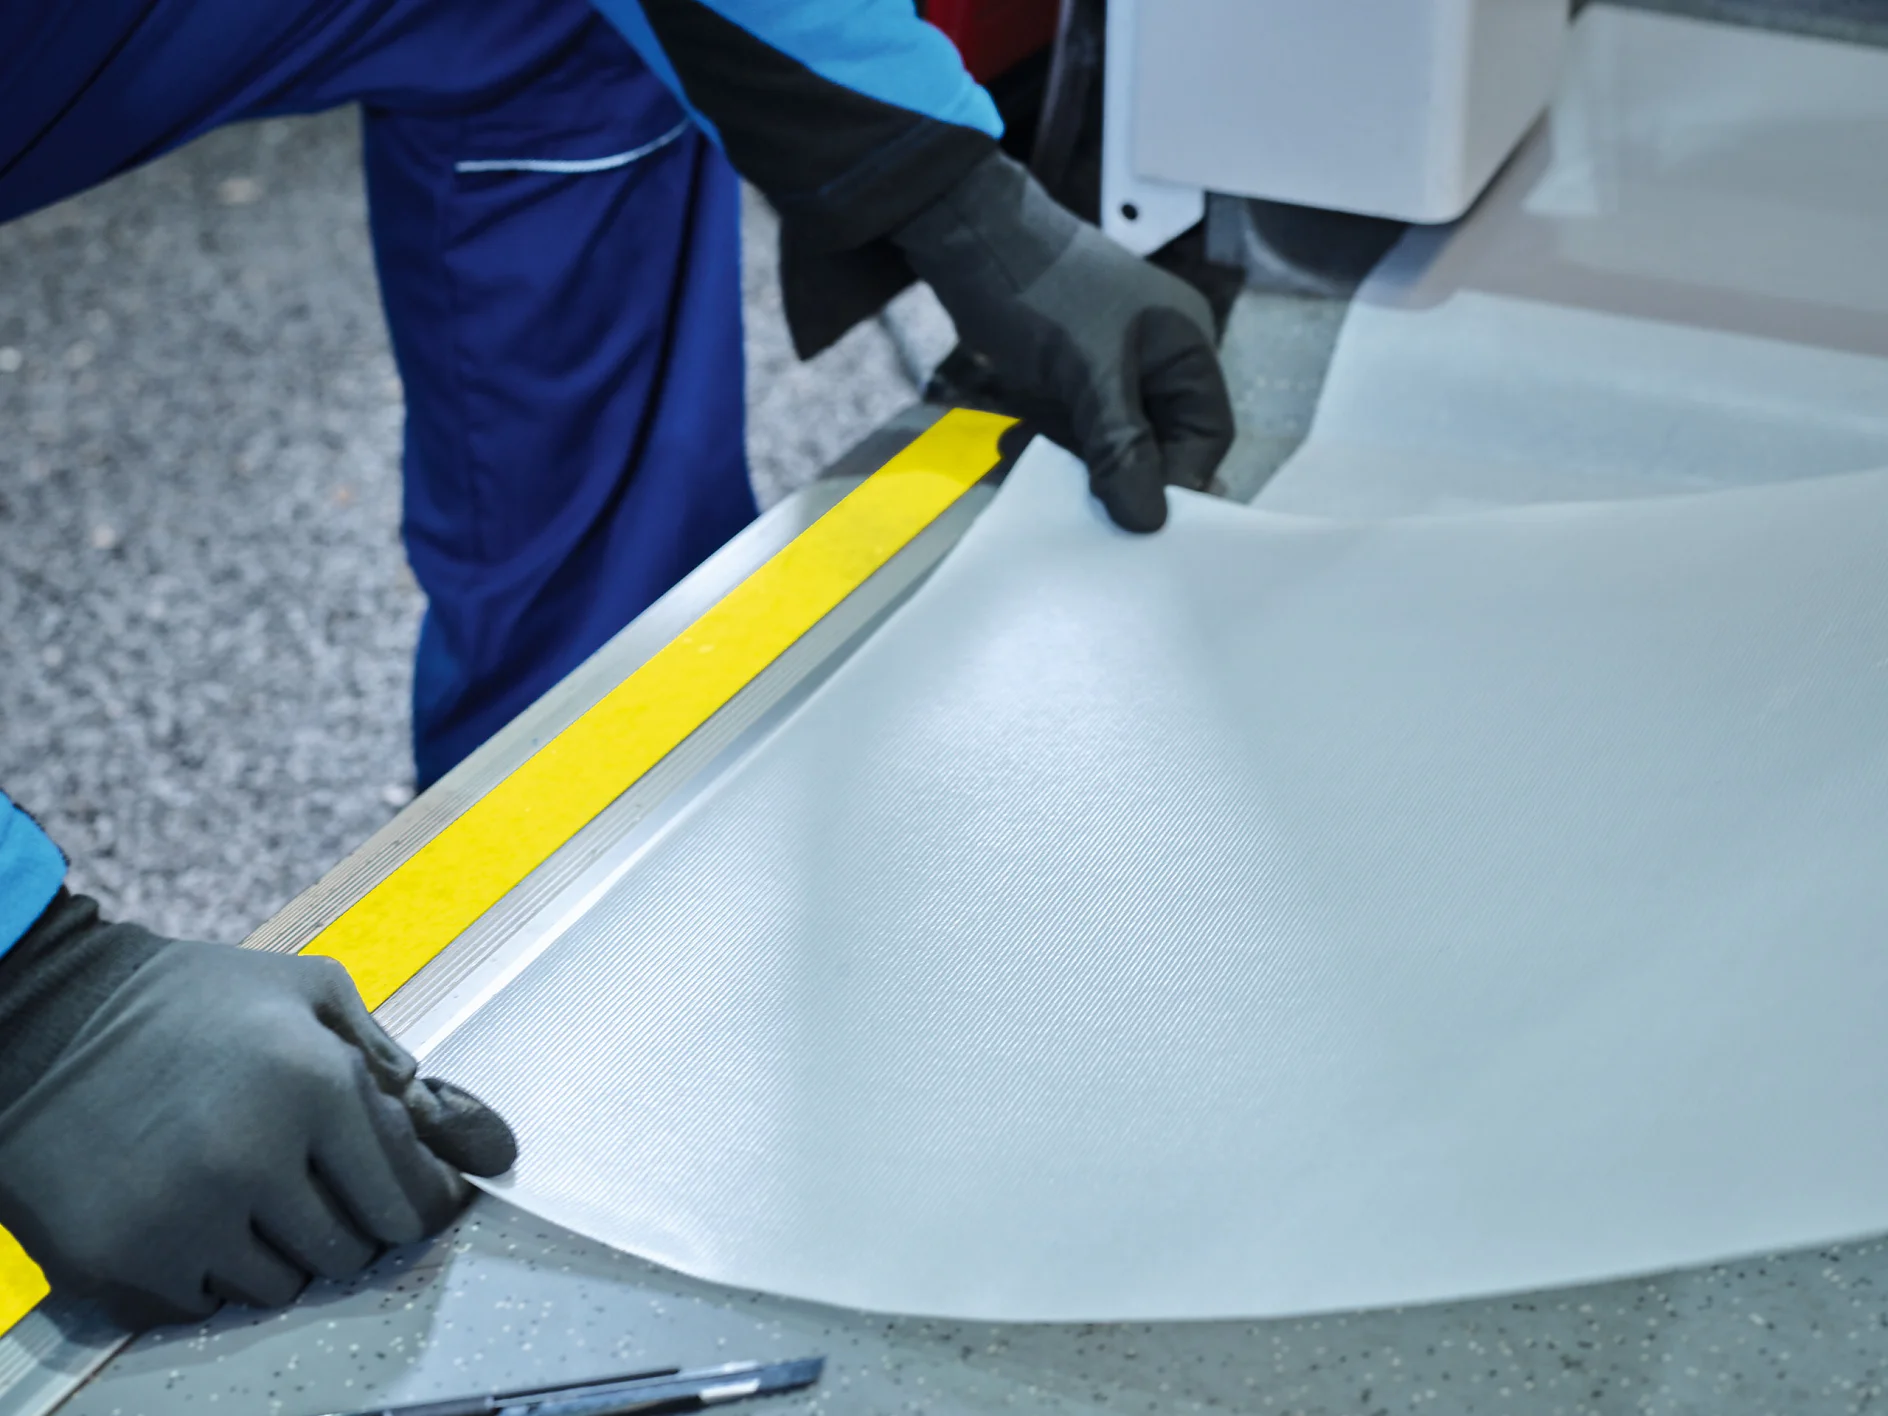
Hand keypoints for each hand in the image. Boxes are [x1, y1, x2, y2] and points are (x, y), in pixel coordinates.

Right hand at [0, 895, 515, 1327]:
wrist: (39, 1023)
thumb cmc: (187, 1002)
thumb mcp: (304, 990)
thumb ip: (388, 1056)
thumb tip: (468, 1131)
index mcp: (315, 1084)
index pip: (413, 1200)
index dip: (423, 1202)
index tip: (415, 1198)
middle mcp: (254, 1158)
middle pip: (355, 1251)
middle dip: (351, 1220)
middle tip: (316, 1182)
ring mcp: (184, 1219)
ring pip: (284, 1288)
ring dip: (281, 1250)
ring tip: (244, 1187)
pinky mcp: (122, 1264)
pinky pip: (206, 1304)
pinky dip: (210, 1271)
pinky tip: (190, 1210)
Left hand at [893, 152, 1233, 531]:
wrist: (971, 238)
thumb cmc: (1046, 294)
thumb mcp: (1089, 373)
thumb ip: (1122, 447)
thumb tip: (1149, 522)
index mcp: (1185, 350)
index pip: (1206, 435)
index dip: (1180, 480)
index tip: (1143, 520)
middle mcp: (1157, 363)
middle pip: (1160, 445)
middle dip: (1124, 477)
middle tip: (1090, 512)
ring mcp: (1111, 371)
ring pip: (1112, 444)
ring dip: (1077, 464)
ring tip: (1042, 472)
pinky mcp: (1069, 379)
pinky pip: (1072, 430)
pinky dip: (1047, 443)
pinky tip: (1014, 445)